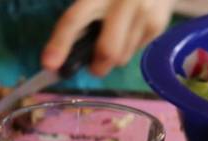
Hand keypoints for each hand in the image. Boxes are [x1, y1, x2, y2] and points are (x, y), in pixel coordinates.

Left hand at [42, 0, 174, 76]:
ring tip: (115, 38)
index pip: (74, 19)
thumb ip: (80, 16)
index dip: (60, 43)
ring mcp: (145, 13)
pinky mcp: (158, 25)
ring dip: (113, 58)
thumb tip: (60, 51)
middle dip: (97, 67)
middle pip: (107, 50)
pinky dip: (127, 49)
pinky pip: (136, 52)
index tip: (49, 64)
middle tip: (93, 67)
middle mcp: (124, 1)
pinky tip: (130, 31)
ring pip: (122, 57)